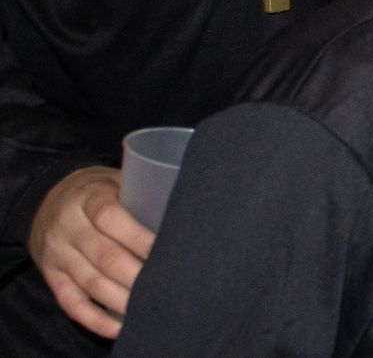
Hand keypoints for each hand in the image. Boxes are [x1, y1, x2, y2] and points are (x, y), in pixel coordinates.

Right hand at [28, 166, 153, 337]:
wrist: (46, 200)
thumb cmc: (98, 192)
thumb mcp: (114, 182)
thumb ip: (140, 195)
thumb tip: (190, 211)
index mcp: (87, 198)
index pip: (109, 216)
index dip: (138, 236)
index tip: (164, 249)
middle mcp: (68, 227)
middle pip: (104, 256)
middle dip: (136, 274)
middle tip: (165, 284)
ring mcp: (57, 254)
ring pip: (90, 282)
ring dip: (121, 299)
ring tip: (149, 307)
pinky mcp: (51, 277)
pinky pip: (71, 303)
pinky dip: (94, 319)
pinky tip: (118, 327)